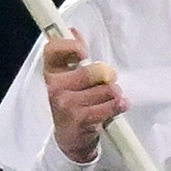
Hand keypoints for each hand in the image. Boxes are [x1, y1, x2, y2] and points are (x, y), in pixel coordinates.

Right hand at [41, 31, 126, 163]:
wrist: (71, 139)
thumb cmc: (74, 103)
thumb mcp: (71, 79)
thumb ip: (73, 54)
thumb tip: (73, 30)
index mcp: (52, 73)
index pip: (53, 50)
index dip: (70, 46)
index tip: (83, 52)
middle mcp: (55, 87)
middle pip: (92, 70)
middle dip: (106, 77)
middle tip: (106, 83)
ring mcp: (65, 104)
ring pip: (106, 88)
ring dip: (114, 94)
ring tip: (108, 100)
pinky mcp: (80, 118)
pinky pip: (110, 105)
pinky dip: (118, 106)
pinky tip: (116, 107)